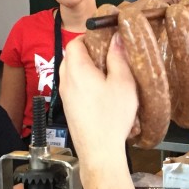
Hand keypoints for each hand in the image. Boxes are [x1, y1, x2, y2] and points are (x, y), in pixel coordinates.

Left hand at [59, 36, 139, 153]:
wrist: (99, 151)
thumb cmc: (111, 118)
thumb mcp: (123, 83)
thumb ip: (119, 58)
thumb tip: (117, 38)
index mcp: (77, 70)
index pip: (75, 42)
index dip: (90, 36)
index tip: (106, 39)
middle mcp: (66, 81)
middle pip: (72, 56)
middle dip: (89, 51)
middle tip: (109, 55)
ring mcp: (65, 95)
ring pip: (72, 72)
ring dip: (86, 67)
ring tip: (107, 73)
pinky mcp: (69, 108)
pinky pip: (73, 86)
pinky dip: (84, 81)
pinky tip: (102, 91)